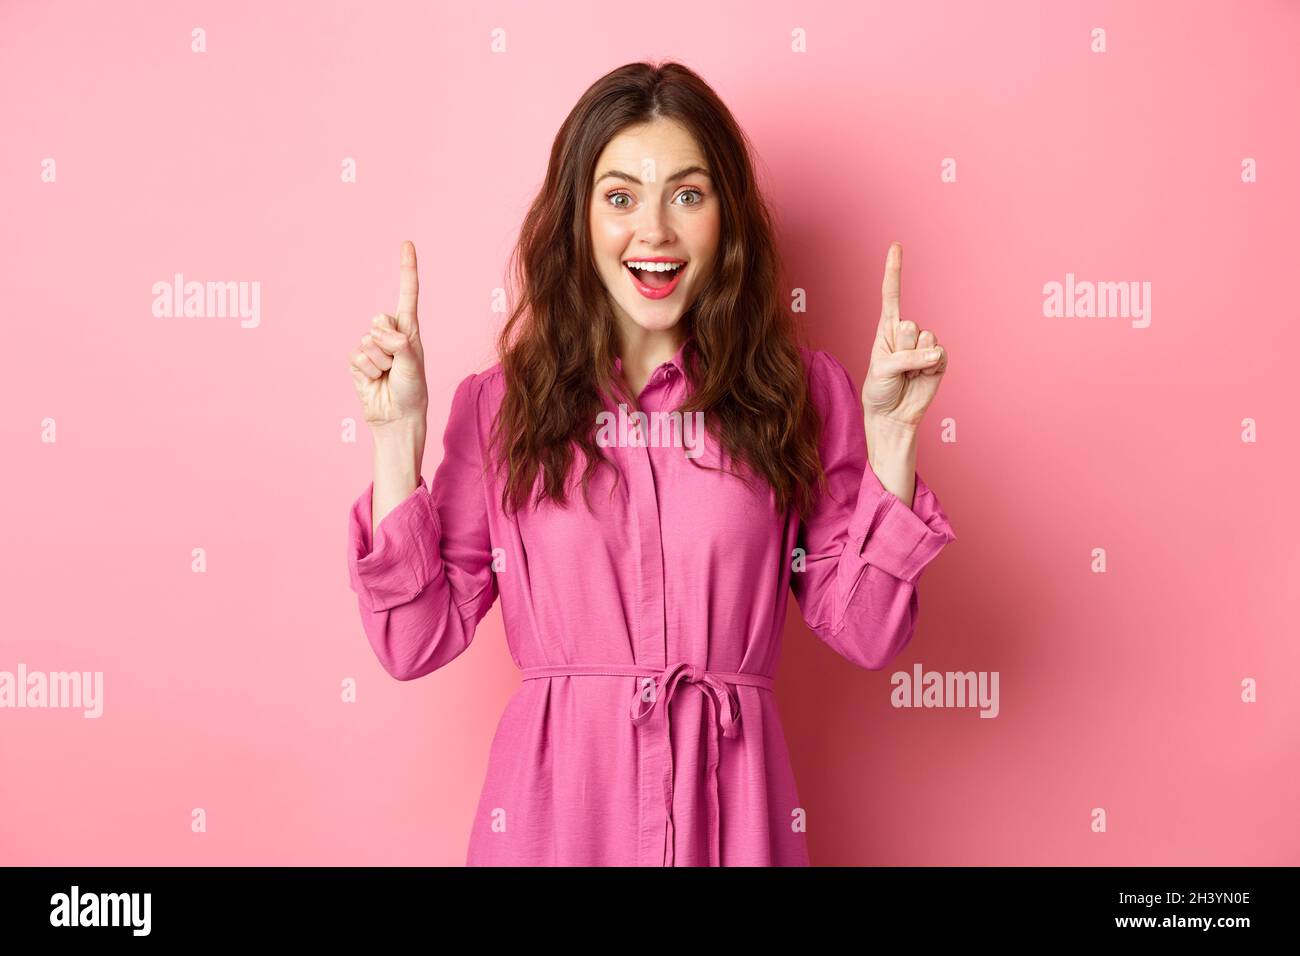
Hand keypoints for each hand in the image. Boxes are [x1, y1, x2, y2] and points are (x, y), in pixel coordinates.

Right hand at [349, 240, 428, 429]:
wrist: (396, 416)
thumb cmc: (412, 390)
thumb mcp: (413, 364)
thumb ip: (399, 343)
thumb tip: (380, 331)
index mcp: (409, 329)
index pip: (407, 294)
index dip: (406, 269)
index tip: (407, 244)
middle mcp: (390, 334)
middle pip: (379, 320)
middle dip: (388, 344)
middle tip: (397, 365)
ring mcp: (372, 346)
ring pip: (367, 341)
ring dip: (379, 362)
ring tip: (388, 375)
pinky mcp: (357, 360)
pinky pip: (357, 356)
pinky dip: (367, 370)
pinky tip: (375, 380)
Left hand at [861, 241, 947, 428]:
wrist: (893, 415)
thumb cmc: (880, 390)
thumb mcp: (882, 370)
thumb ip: (906, 357)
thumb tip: (935, 352)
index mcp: (886, 328)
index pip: (892, 294)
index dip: (894, 270)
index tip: (896, 245)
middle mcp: (906, 333)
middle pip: (910, 325)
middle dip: (902, 348)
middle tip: (896, 366)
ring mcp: (924, 345)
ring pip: (926, 339)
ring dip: (915, 359)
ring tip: (907, 373)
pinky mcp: (939, 359)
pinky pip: (939, 354)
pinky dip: (930, 367)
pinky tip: (922, 376)